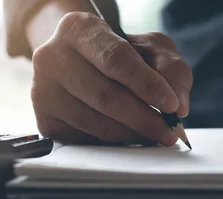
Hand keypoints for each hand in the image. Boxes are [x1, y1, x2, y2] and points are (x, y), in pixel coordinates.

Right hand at [31, 12, 192, 144]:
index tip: (171, 105)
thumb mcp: (149, 48)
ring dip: (132, 135)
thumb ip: (171, 69)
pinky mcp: (45, 122)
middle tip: (169, 131)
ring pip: (96, 123)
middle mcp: (51, 58)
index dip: (147, 85)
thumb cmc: (117, 53)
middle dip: (144, 118)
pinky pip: (86, 141)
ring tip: (155, 136)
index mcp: (77, 29)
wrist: (79, 62)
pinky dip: (114, 144)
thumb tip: (179, 106)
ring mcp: (43, 91)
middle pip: (105, 96)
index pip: (115, 59)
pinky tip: (130, 138)